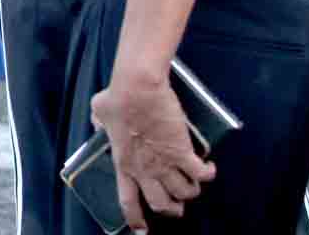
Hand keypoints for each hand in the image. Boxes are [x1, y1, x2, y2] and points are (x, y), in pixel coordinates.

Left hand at [91, 73, 216, 230]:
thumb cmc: (117, 97)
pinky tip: (209, 167)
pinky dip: (208, 174)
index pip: (127, 201)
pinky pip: (202, 174)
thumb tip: (99, 121)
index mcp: (124, 164)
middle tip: (177, 205)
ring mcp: (165, 163)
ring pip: (185, 194)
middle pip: (162, 204)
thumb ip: (99, 122)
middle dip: (172, 209)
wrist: (138, 88)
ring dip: (191, 192)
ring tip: (193, 184)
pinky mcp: (183, 152)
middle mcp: (145, 170)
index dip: (135, 219)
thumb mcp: (99, 112)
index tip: (142, 231)